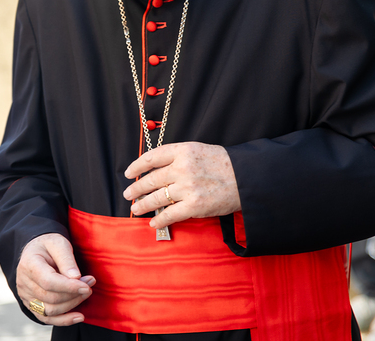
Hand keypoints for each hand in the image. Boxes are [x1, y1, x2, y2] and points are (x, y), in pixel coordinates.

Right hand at [16, 233, 94, 325]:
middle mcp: (23, 282)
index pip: (48, 281)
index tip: (87, 286)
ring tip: (86, 292)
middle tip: (90, 284)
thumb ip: (66, 259)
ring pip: (50, 310)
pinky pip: (46, 318)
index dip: (69, 287)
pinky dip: (63, 320)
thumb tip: (76, 278)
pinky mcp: (31, 304)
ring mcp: (25, 295)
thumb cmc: (49, 245)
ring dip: (72, 305)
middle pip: (51, 297)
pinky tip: (79, 317)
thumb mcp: (58, 243)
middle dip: (74, 294)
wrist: (36, 250)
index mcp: (29, 264)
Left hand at [122, 142, 240, 229]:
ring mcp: (188, 188)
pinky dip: (159, 220)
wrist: (246, 179)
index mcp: (183, 151)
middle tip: (128, 194)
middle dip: (136, 189)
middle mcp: (182, 168)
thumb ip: (178, 157)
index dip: (136, 166)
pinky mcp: (194, 206)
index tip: (129, 173)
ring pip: (157, 198)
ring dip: (143, 205)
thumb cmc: (223, 164)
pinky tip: (154, 223)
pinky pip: (170, 214)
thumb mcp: (199, 150)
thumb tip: (155, 170)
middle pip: (151, 179)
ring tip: (135, 208)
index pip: (152, 157)